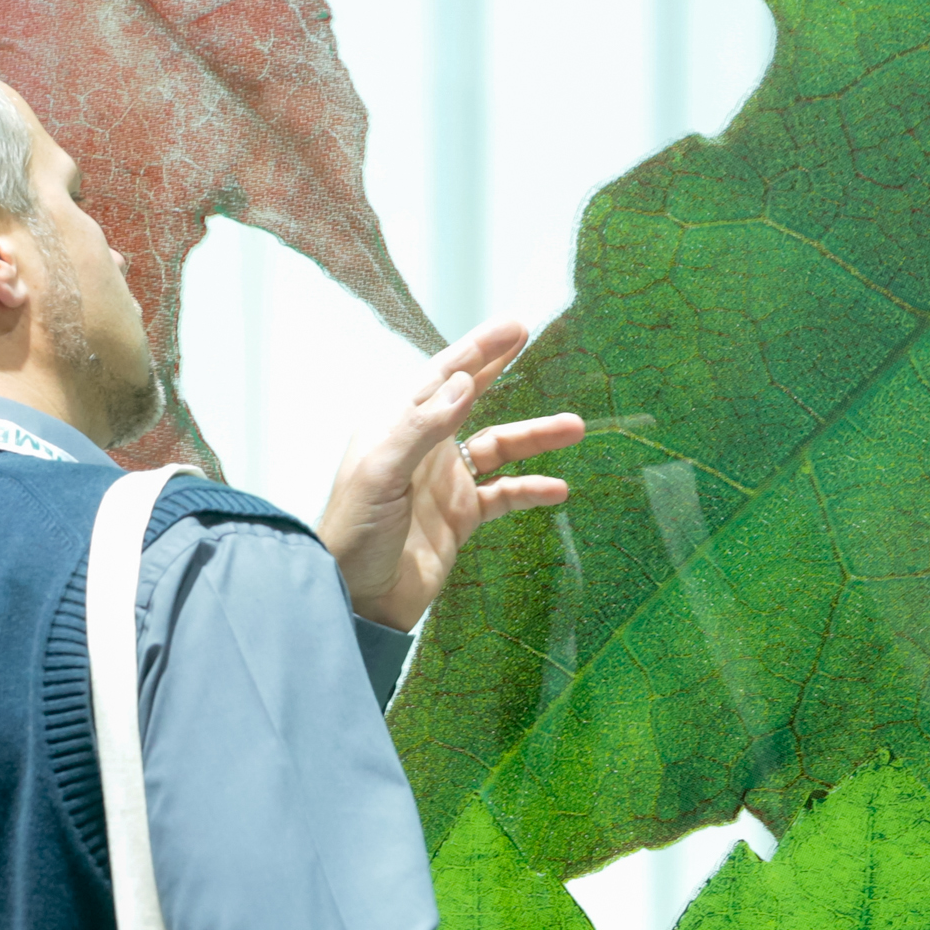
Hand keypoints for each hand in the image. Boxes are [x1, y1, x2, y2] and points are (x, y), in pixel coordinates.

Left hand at [318, 318, 584, 633]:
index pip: (441, 377)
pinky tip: (557, 488)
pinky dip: (531, 488)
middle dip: (500, 369)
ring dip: (534, 436)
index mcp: (396, 428)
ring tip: (574, 426)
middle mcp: (423, 447)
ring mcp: (445, 482)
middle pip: (469, 398)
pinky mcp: (460, 517)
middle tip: (532, 340)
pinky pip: (504, 494)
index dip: (476, 350)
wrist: (357, 601)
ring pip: (498, 447)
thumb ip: (422, 428)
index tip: (512, 328)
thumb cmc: (355, 535)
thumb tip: (463, 382)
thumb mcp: (380, 475)